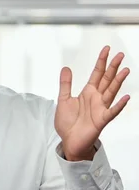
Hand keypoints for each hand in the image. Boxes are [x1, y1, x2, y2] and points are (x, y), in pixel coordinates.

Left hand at [55, 46, 130, 160]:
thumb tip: (66, 68)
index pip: (97, 74)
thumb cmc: (68, 122)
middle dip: (113, 67)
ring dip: (118, 82)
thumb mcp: (63, 99)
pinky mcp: (101, 120)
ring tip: (125, 70)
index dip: (101, 62)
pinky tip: (126, 98)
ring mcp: (101, 108)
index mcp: (87, 92)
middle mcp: (96, 98)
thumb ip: (65, 84)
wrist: (69, 140)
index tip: (107, 49)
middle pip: (107, 79)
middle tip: (120, 55)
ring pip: (111, 92)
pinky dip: (119, 105)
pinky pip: (112, 112)